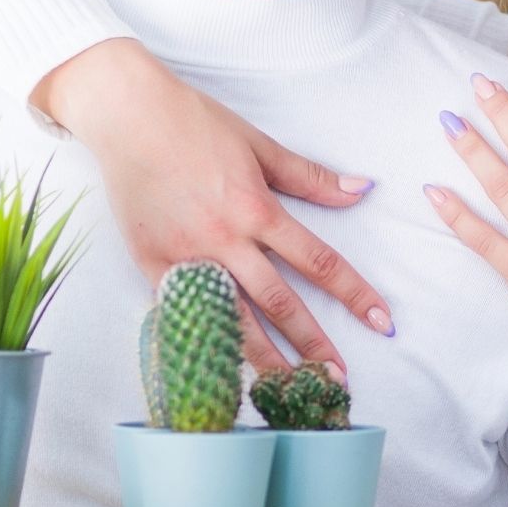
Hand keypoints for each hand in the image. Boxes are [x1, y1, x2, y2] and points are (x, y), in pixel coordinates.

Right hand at [36, 40, 393, 376]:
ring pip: (231, 317)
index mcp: (256, 208)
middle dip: (313, 343)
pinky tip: (222, 370)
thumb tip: (359, 190)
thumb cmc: (193, 123)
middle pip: (279, 302)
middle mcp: (224, 239)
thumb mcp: (258, 144)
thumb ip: (308, 176)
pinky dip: (204, 341)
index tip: (380, 321)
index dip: (354, 293)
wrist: (127, 116)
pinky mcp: (151, 264)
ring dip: (264, 358)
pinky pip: (183, 313)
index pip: (317, 261)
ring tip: (288, 390)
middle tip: (338, 378)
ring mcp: (186, 256)